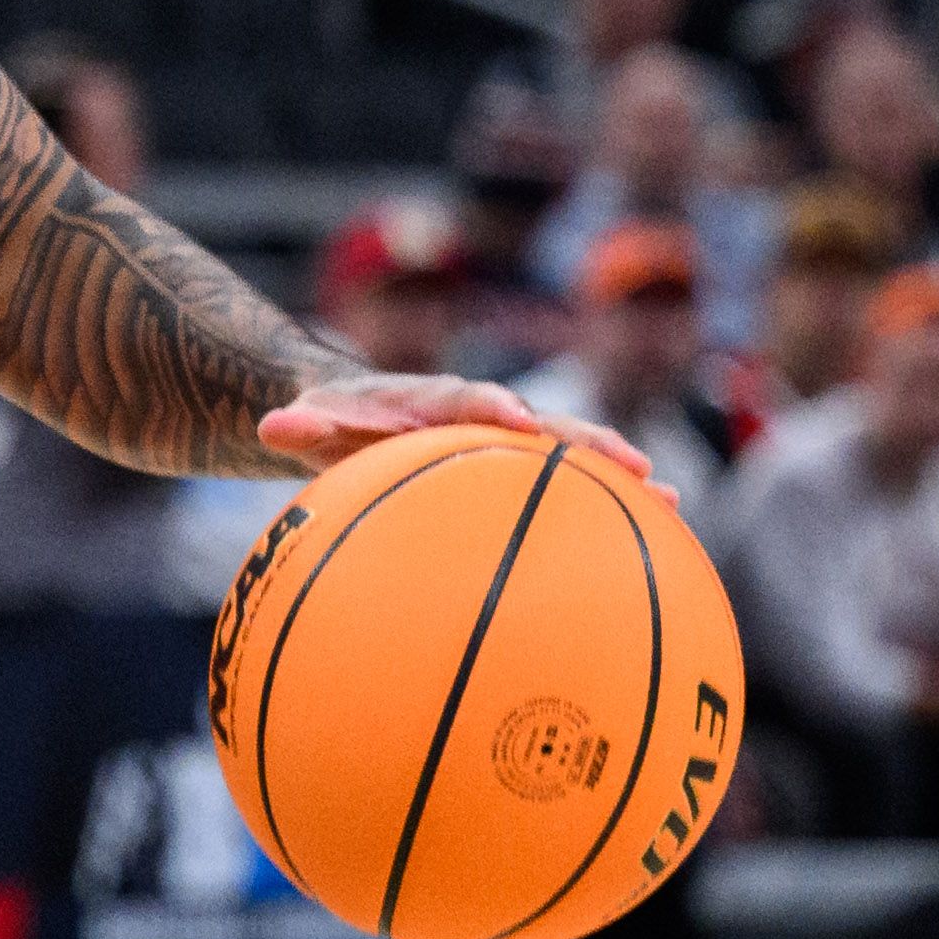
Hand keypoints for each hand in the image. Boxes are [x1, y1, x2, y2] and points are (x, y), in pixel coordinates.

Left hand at [255, 369, 650, 481]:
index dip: (494, 406)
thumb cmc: (336, 422)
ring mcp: (513, 441)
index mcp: (437, 399)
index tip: (520, 421)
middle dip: (586, 442)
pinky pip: (569, 489)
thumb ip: (299, 425)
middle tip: (635, 464)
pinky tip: (657, 540)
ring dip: (618, 476)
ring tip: (671, 502)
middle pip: (546, 425)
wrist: (361, 409)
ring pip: (572, 456)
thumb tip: (268, 428)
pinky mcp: (522, 468)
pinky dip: (609, 508)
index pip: (468, 397)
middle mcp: (487, 414)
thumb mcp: (314, 422)